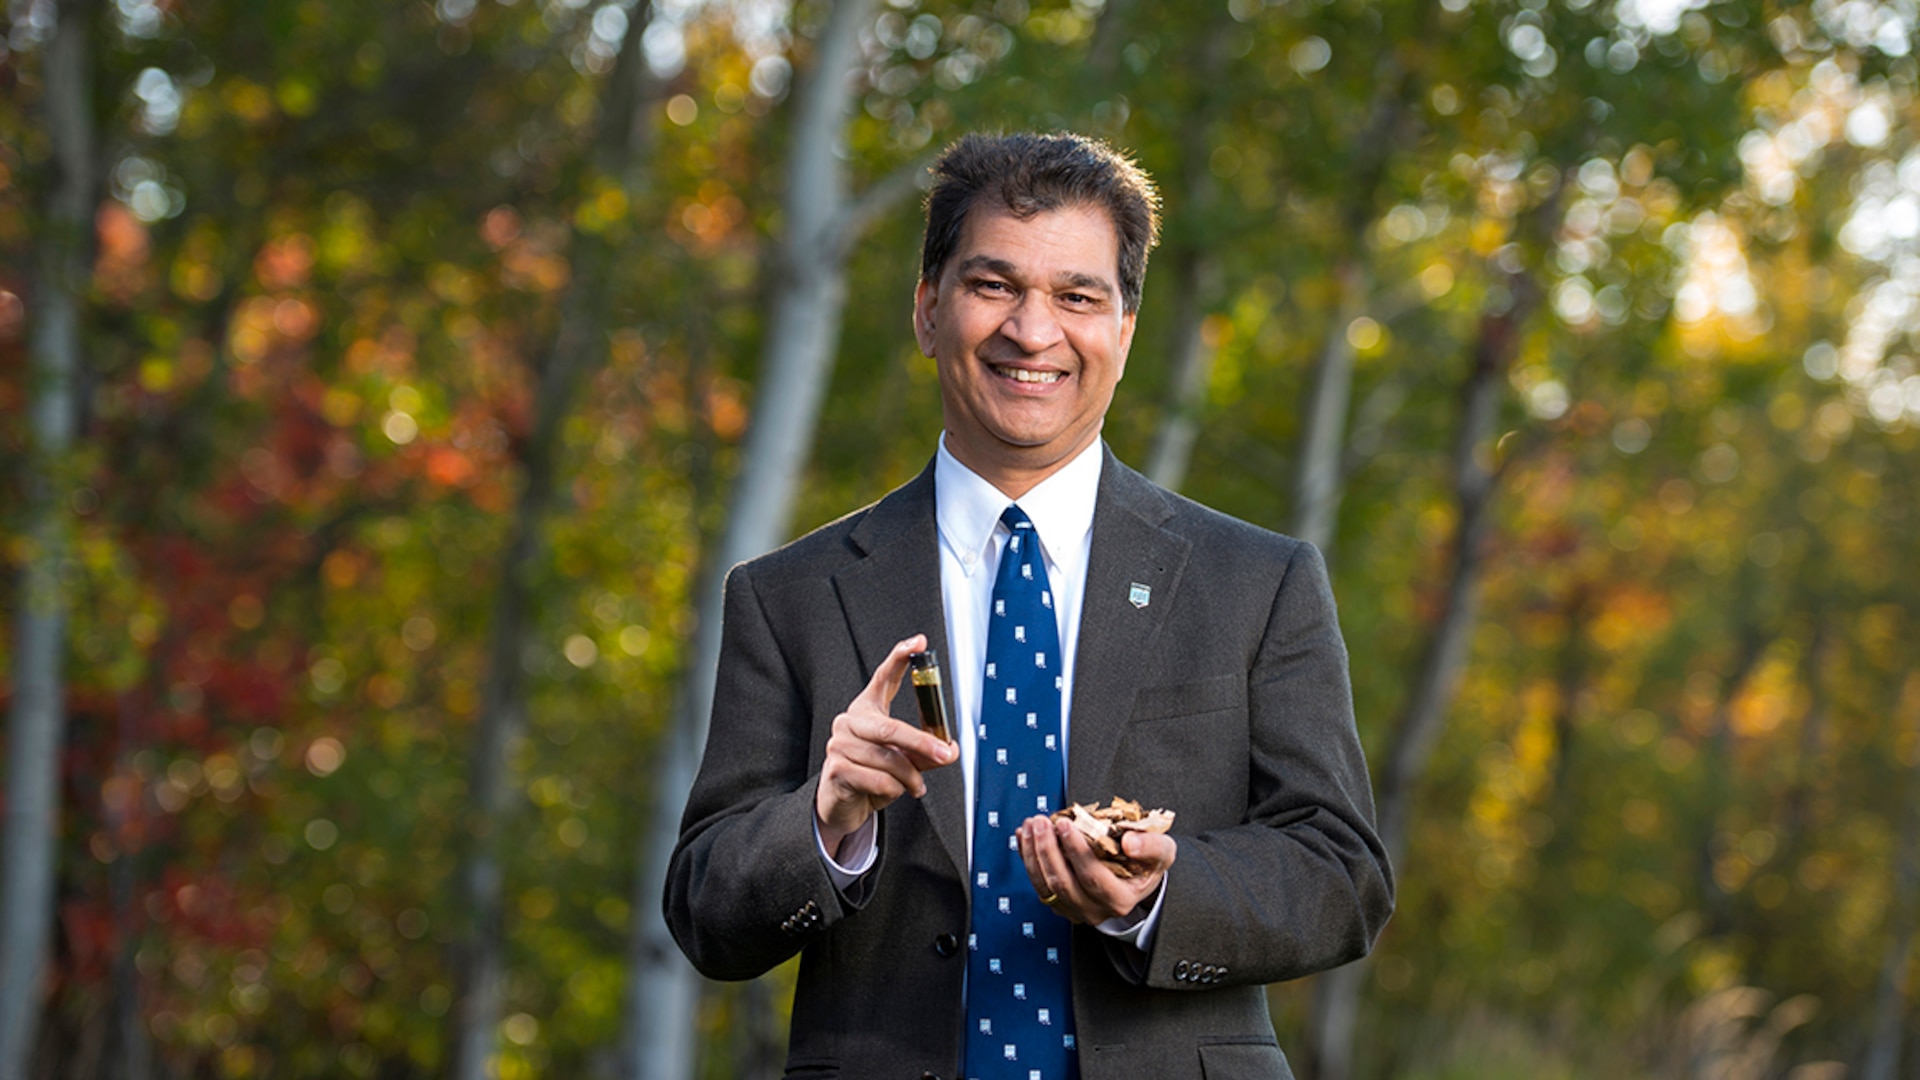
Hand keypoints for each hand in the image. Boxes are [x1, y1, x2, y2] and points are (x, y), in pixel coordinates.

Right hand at [815, 634, 957, 858]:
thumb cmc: (871, 773)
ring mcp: (839, 744)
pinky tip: (891, 791)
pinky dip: (893, 790)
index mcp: (867, 709)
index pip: (882, 677)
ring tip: (914, 785)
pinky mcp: (836, 770)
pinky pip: (879, 780)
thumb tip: (950, 749)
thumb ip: (924, 752)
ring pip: (889, 760)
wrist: (842, 803)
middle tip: (945, 753)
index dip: (900, 657)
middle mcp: (849, 721)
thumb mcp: (902, 759)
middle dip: (921, 743)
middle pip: (890, 728)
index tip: (919, 643)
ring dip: (910, 778)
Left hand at [1018, 814, 1174, 924]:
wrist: (1138, 880)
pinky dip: (1027, 860)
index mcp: (1120, 900)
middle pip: (1063, 883)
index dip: (1075, 850)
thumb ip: (1152, 846)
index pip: (1092, 877)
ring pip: (1045, 886)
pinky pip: (1038, 885)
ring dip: (1032, 854)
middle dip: (1047, 849)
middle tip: (1041, 821)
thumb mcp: (1163, 852)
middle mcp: (1095, 911)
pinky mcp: (1061, 904)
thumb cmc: (1148, 864)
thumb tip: (1128, 842)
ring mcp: (1075, 910)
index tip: (1064, 824)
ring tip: (1030, 825)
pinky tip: (1024, 837)